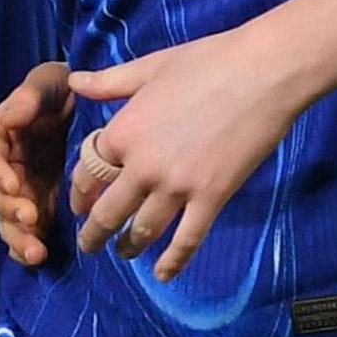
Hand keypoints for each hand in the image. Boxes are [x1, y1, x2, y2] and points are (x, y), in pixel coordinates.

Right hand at [0, 62, 74, 266]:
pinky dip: (26, 247)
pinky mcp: (36, 207)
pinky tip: (38, 258)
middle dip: (9, 208)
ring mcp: (18, 191)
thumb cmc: (56, 89)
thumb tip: (11, 117)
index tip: (13, 183)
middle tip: (30, 216)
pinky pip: (24, 232)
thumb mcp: (45, 82)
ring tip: (36, 252)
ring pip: (6, 220)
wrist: (79, 106)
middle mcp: (1, 168)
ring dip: (18, 237)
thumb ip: (28, 98)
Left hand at [63, 28, 320, 281]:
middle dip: (95, 234)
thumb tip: (74, 81)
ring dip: (128, 247)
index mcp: (123, 132)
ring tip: (123, 255)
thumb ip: (109, 82)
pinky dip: (173, 261)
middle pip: (108, 211)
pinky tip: (163, 274)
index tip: (80, 205)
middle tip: (90, 246)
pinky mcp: (211, 197)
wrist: (262, 72)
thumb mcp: (149, 67)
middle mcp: (143, 166)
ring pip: (142, 230)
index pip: (87, 173)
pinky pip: (187, 239)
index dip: (81, 193)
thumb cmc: (206, 62)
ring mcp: (178, 186)